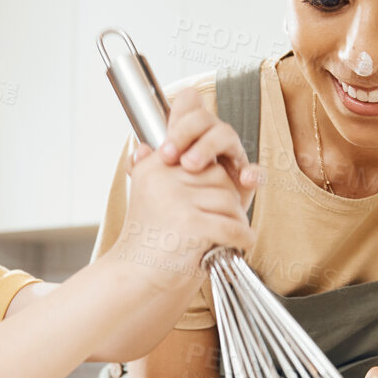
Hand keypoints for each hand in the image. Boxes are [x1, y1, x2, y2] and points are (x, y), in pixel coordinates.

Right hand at [112, 93, 257, 287]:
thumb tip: (187, 98)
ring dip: (234, 222)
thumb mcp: (155, 191)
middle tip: (216, 220)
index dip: (205, 137)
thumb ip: (174, 156)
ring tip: (220, 238)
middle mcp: (163, 175)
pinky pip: (234, 226)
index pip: (192, 131)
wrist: (135, 278)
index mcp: (154, 165)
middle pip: (220, 176)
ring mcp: (177, 198)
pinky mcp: (191, 223)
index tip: (204, 154)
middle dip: (226, 199)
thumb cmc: (150, 239)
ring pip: (230, 200)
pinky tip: (236, 246)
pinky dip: (242, 239)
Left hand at [151, 91, 258, 214]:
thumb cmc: (178, 196)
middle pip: (204, 118)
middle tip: (168, 156)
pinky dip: (252, 172)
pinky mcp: (247, 179)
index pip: (189, 105)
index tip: (162, 142)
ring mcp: (232, 156)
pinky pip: (256, 169)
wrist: (199, 226)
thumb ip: (146, 166)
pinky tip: (243, 180)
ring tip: (190, 166)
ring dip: (207, 147)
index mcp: (191, 134)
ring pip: (226, 136)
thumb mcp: (160, 180)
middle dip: (184, 133)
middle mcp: (212, 139)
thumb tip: (140, 152)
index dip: (177, 113)